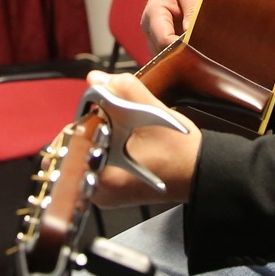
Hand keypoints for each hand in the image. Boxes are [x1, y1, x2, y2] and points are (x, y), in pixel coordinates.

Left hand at [88, 71, 201, 207]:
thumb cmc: (181, 150)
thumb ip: (122, 89)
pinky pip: (96, 165)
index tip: (105, 112)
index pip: (74, 139)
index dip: (87, 118)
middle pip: (77, 149)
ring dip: (97, 138)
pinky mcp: (111, 195)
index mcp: (104, 177)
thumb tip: (95, 78)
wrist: (201, 172)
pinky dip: (104, 150)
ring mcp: (104, 197)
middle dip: (91, 128)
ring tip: (121, 133)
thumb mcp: (152, 112)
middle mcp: (99, 193)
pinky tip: (122, 143)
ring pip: (86, 156)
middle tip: (115, 122)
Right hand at [141, 0, 205, 53]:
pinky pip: (165, 52)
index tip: (200, 51)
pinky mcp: (158, 36)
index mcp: (154, 13)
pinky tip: (193, 53)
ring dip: (178, 57)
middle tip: (203, 58)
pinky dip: (178, 54)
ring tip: (199, 56)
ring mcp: (152, 33)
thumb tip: (191, 36)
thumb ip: (192, 13)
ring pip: (162, 56)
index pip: (164, 41)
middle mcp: (148, 26)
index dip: (181, 49)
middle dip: (180, 56)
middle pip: (161, 53)